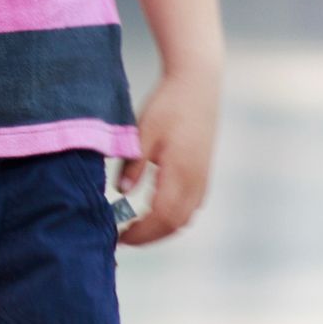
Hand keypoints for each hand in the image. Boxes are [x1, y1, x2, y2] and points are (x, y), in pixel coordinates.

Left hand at [118, 61, 219, 246]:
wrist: (197, 84)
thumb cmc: (168, 105)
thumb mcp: (142, 133)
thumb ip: (133, 166)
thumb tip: (120, 193)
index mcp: (180, 173)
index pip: (162, 218)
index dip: (141, 234)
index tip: (118, 237)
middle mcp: (197, 180)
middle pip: (175, 224)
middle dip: (149, 236)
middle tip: (123, 238)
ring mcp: (203, 177)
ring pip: (186, 217)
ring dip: (162, 228)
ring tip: (135, 227)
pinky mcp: (204, 171)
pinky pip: (191, 205)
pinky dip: (173, 216)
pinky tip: (153, 211)